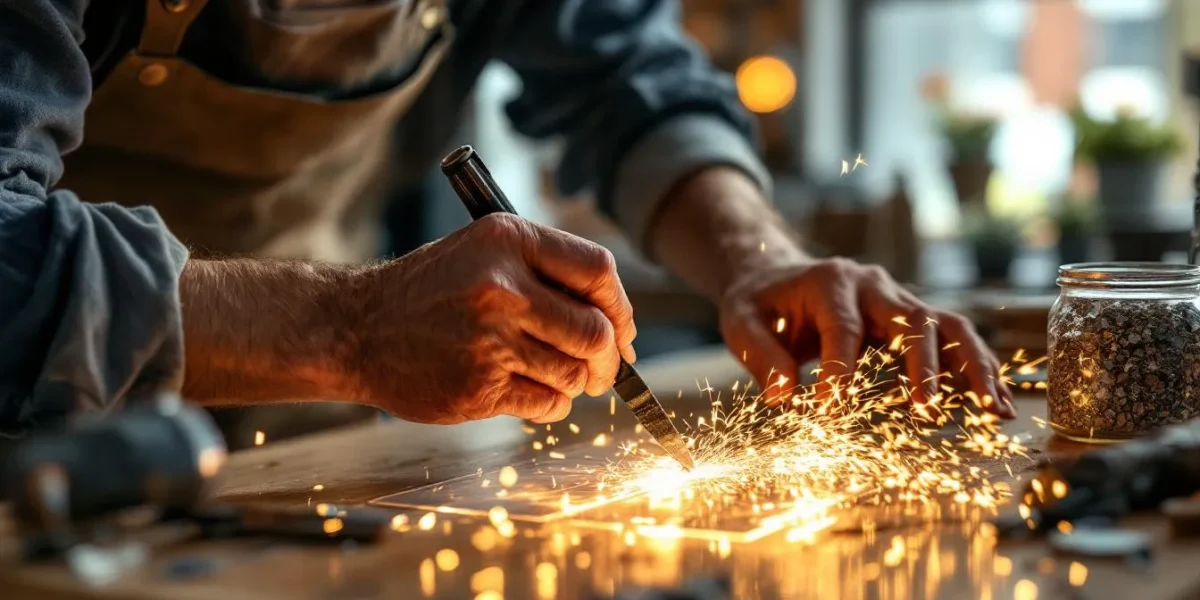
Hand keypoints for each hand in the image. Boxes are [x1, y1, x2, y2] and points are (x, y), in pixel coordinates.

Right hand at [348, 214, 636, 423]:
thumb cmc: (432, 291)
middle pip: (596, 331)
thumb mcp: (484, 252)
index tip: (621, 329)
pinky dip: (550, 403)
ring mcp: (489, 340)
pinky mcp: (478, 387)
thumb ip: (547, 273)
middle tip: (604, 368)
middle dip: (610, 358)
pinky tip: (527, 391)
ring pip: (576, 373)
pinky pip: (547, 404)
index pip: (598, 271)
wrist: (355, 328)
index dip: (621, 306)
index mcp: (508, 240)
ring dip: (578, 383)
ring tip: (556, 376)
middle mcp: (501, 286)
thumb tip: (620, 328)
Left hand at [718, 258, 1014, 417]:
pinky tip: (996, 404)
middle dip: (923, 367)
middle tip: (926, 413)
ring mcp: (898, 299)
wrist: (774, 278)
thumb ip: (760, 356)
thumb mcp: (741, 322)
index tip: (830, 413)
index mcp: (830, 281)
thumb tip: (784, 396)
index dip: (841, 371)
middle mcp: (873, 285)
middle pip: (913, 319)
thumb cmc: (758, 304)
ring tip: (994, 410)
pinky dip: (975, 369)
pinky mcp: (911, 319)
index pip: (844, 328)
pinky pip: (953, 339)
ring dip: (973, 367)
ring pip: (948, 326)